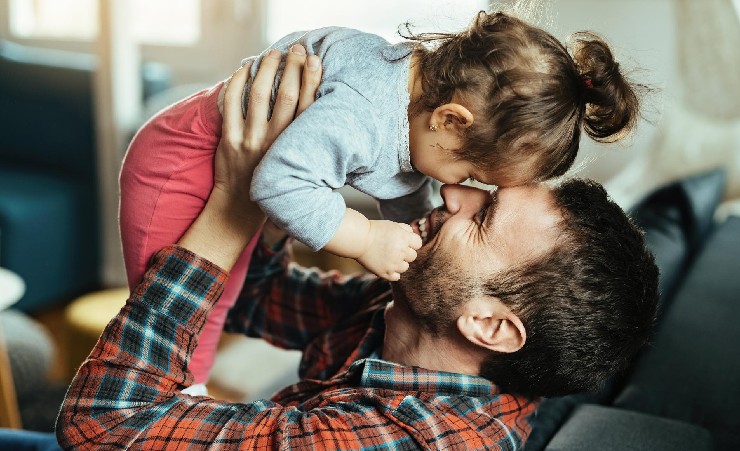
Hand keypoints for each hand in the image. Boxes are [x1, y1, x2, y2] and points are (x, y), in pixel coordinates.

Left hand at [213, 46, 322, 204]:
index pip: (308, 106)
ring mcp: (251, 141)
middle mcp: (276, 142)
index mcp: (296, 148)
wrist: (242, 209)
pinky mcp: (230, 141)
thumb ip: (306, 141)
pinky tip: (243, 69)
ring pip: (258, 94)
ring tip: (270, 54)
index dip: (311, 79)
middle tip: (294, 49)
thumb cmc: (276, 182)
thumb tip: (316, 109)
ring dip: (265, 68)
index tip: (314, 59)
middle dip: (291, 67)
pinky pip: (231, 104)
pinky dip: (236, 82)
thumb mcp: (300, 166)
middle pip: (285, 94)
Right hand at [357, 220, 421, 280]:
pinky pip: (396, 277)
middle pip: (413, 256)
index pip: (418, 244)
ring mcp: (393, 264)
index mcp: (404, 238)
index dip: (411, 242)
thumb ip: (406, 230)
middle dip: (405, 253)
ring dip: (399, 263)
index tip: (402, 241)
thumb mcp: (393, 225)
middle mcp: (401, 252)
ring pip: (405, 267)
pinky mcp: (385, 273)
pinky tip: (386, 265)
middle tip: (393, 249)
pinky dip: (392, 272)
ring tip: (388, 257)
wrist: (358, 239)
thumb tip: (414, 236)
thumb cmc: (375, 230)